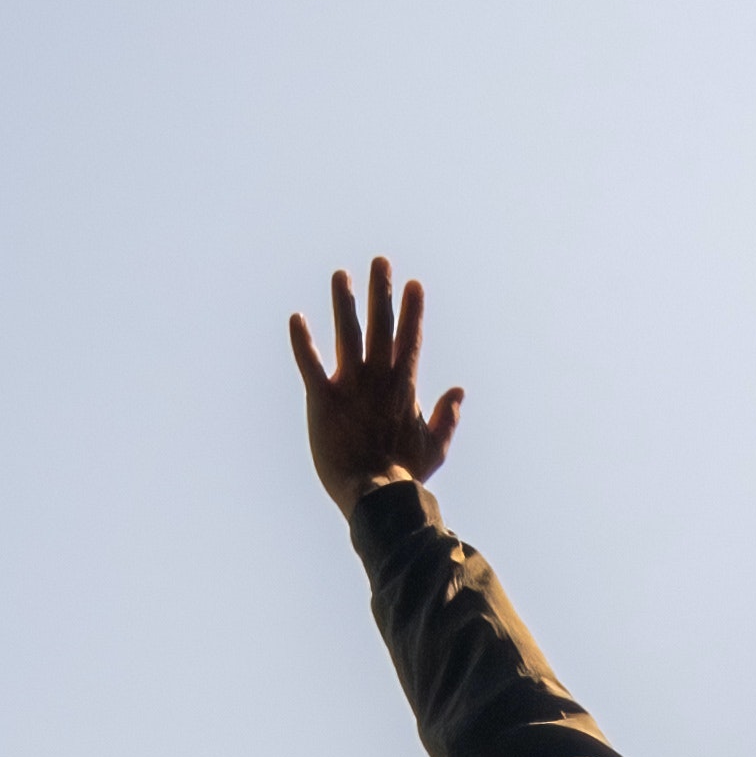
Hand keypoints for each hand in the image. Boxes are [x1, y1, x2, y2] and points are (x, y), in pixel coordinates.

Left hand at [288, 256, 464, 510]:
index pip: (410, 339)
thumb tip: (459, 390)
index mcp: (404, 387)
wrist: (376, 495)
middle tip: (380, 261)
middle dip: (381, 292)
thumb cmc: (406, 476)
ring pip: (347, 334)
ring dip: (344, 303)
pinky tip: (296, 318)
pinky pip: (310, 364)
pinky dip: (302, 341)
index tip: (414, 284)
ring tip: (340, 275)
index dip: (413, 310)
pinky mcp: (323, 400)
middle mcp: (378, 378)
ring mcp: (351, 387)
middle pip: (381, 326)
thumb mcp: (436, 447)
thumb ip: (447, 416)